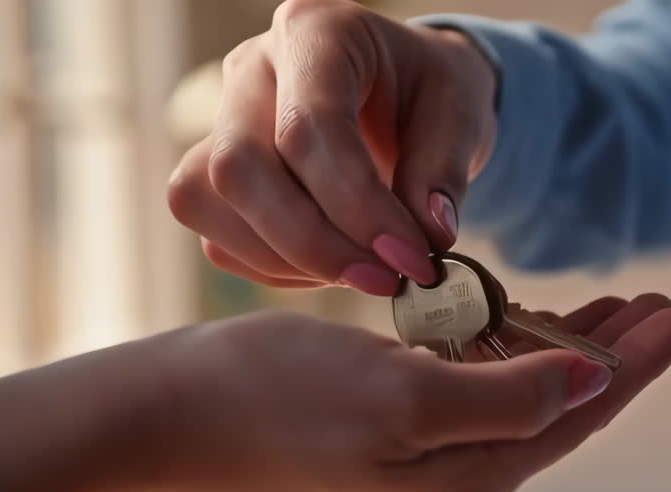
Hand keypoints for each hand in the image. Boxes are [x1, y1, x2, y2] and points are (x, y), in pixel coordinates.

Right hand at [0, 295, 670, 491]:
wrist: (170, 419)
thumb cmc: (275, 399)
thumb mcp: (400, 395)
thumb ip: (505, 399)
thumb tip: (591, 384)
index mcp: (466, 474)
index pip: (579, 413)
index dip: (635, 364)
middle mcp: (451, 478)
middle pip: (559, 412)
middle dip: (614, 358)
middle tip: (659, 304)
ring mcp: (416, 462)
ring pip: (520, 403)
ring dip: (565, 354)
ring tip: (607, 310)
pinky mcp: (384, 436)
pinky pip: (472, 398)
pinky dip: (508, 359)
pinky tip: (513, 329)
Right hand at [167, 0, 498, 295]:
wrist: (404, 96)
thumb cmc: (430, 94)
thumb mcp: (461, 112)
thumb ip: (445, 169)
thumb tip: (430, 234)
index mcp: (316, 33)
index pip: (308, 127)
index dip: (357, 206)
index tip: (410, 258)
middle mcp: (251, 69)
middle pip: (238, 168)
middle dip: (312, 243)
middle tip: (383, 279)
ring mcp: (220, 121)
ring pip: (209, 204)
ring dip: (290, 261)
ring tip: (364, 272)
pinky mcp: (211, 174)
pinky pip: (219, 239)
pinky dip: (277, 269)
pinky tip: (333, 265)